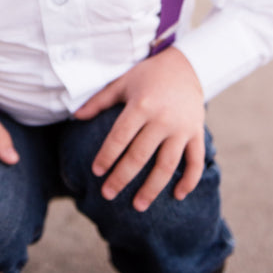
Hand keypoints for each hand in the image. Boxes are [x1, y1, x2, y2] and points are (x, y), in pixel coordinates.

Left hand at [74, 48, 204, 211]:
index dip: (107, 156)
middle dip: (122, 178)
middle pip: (140, 155)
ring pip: (167, 165)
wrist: (186, 66)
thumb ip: (99, 101)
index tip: (96, 172)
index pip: (120, 137)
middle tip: (108, 195)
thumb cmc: (148, 75)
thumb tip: (75, 116)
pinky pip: (196, 162)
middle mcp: (162, 118)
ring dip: (152, 188)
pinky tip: (178, 196)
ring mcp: (182, 128)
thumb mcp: (122, 83)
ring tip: (138, 206)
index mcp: (141, 105)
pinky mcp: (197, 133)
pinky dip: (189, 181)